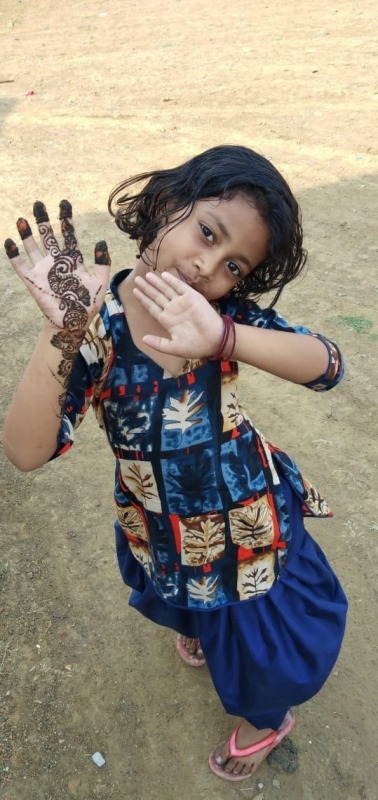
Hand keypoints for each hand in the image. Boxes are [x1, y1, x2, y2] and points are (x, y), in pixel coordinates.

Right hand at [4, 200, 110, 334]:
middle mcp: (56, 261)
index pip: (68, 234)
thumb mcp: (99, 282)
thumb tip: (101, 241)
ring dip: (27, 233)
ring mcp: (43, 269)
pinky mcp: (33, 280)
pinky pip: (20, 265)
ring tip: (22, 219)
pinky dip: (14, 254)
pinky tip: (10, 242)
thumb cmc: (88, 304)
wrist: (73, 323)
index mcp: (72, 259)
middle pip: (48, 235)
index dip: (66, 219)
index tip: (64, 203)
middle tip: (39, 203)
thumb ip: (102, 263)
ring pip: (32, 247)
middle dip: (43, 220)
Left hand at [133, 270, 222, 357]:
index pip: (152, 307)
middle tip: (137, 279)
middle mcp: (173, 310)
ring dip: (157, 282)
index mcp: (168, 321)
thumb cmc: (195, 346)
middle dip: (147, 288)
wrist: (214, 340)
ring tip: (146, 275)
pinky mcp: (192, 297)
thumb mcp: (173, 348)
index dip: (143, 299)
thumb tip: (143, 339)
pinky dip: (172, 280)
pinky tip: (163, 275)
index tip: (135, 292)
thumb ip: (158, 343)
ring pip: (166, 289)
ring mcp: (182, 302)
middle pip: (157, 296)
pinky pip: (179, 286)